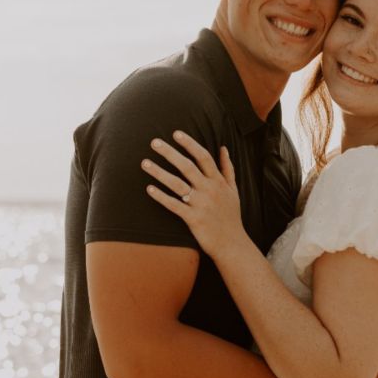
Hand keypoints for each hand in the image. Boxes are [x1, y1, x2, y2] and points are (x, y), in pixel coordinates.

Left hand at [143, 131, 244, 258]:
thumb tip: (224, 148)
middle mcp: (209, 190)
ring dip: (159, 172)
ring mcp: (201, 204)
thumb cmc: (231, 216)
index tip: (176, 133)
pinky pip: (174, 205)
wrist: (232, 244)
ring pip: (177, 184)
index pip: (203, 157)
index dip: (190, 144)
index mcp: (218, 182)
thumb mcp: (233, 190)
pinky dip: (161, 197)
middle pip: (187, 166)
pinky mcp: (193, 219)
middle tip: (154, 142)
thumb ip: (228, 168)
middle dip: (170, 153)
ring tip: (144, 163)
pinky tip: (149, 189)